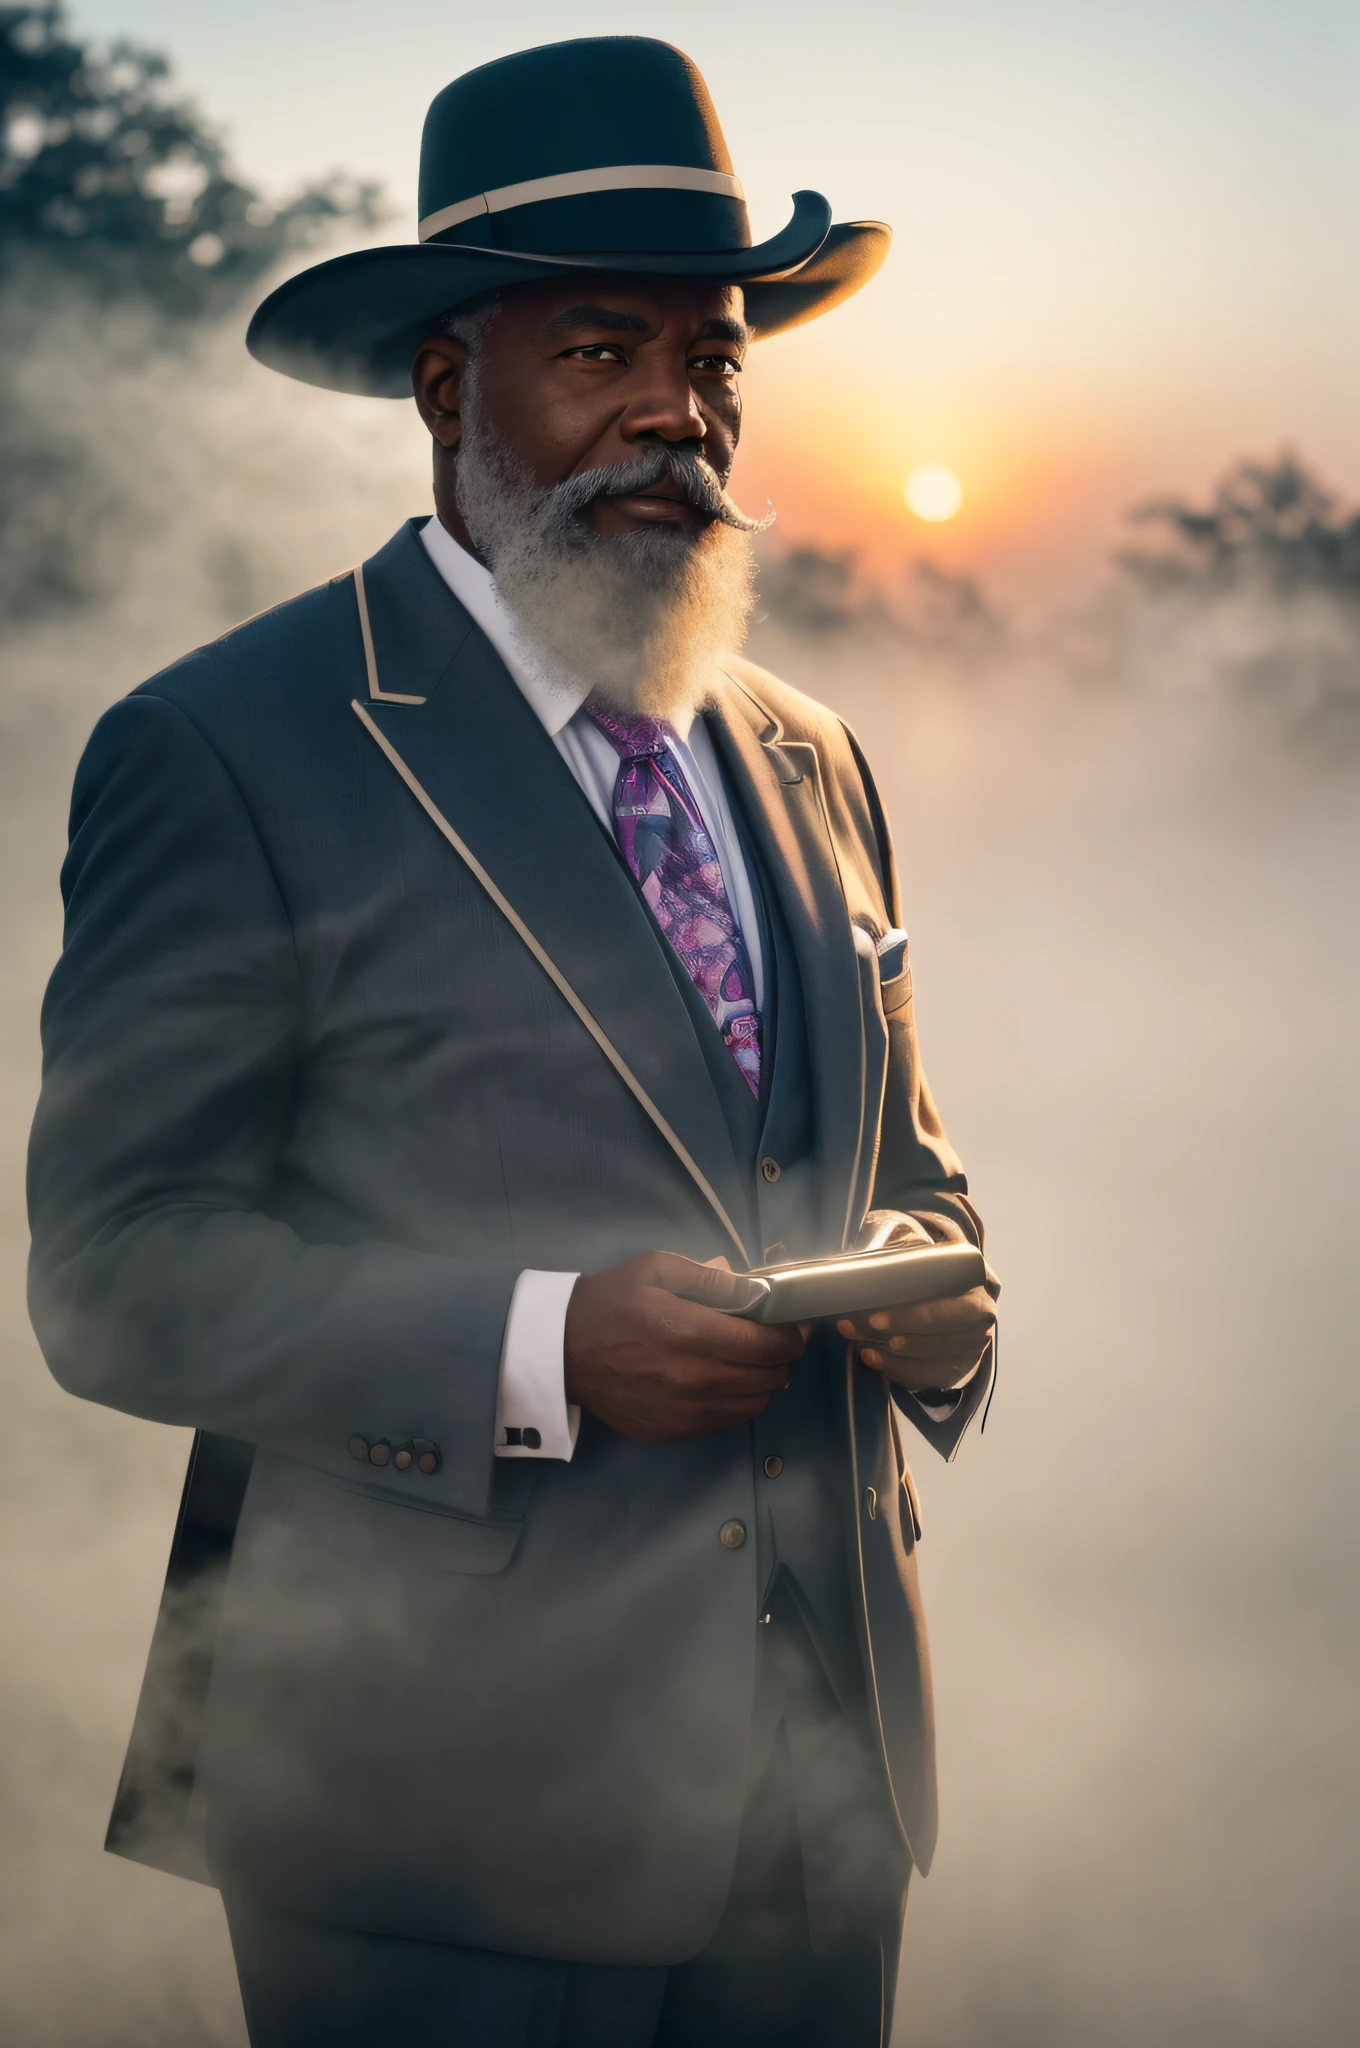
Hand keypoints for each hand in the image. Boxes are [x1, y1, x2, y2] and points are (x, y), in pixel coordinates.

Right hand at [564, 1251, 810, 1441]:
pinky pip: (726, 1421)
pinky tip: (727, 1382)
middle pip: (766, 1377)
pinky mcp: (673, 1430)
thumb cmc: (611, 1302)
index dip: (791, 1336)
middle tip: (778, 1341)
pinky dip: (738, 1402)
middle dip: (782, 1358)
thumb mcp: (656, 1268)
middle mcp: (693, 1378)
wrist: (562, 1351)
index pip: (766, 1345)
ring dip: (763, 1382)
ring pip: (753, 1403)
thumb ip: (711, 1279)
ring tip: (754, 1363)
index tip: (795, 1326)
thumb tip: (758, 1292)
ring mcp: (684, 1411)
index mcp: (690, 1333)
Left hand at [837, 1210, 998, 1395]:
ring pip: (931, 1356)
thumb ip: (949, 1229)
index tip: (875, 1311)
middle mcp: (981, 1318)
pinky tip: (870, 1358)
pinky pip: (926, 1376)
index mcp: (976, 1285)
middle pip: (940, 1332)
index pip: (949, 1305)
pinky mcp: (956, 1369)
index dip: (915, 1313)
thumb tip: (961, 1198)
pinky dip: (896, 1370)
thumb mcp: (945, 1249)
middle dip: (899, 1329)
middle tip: (861, 1325)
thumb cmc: (937, 1274)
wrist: (956, 1308)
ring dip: (890, 1351)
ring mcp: (970, 1347)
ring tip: (857, 1340)